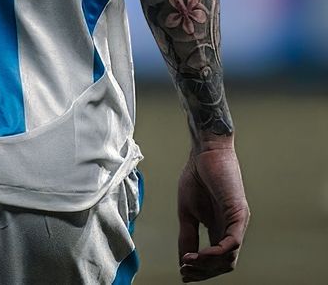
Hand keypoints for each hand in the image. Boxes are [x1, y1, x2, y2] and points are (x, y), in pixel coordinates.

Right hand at [178, 142, 248, 278]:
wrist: (204, 149)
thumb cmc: (196, 175)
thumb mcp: (187, 211)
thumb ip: (188, 236)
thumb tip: (184, 260)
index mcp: (220, 228)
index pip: (216, 261)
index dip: (200, 271)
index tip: (183, 272)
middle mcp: (232, 229)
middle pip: (223, 264)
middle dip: (203, 272)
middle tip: (185, 271)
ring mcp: (238, 222)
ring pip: (229, 258)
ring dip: (207, 265)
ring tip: (189, 261)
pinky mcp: (239, 213)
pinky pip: (232, 243)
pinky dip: (215, 253)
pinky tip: (199, 254)